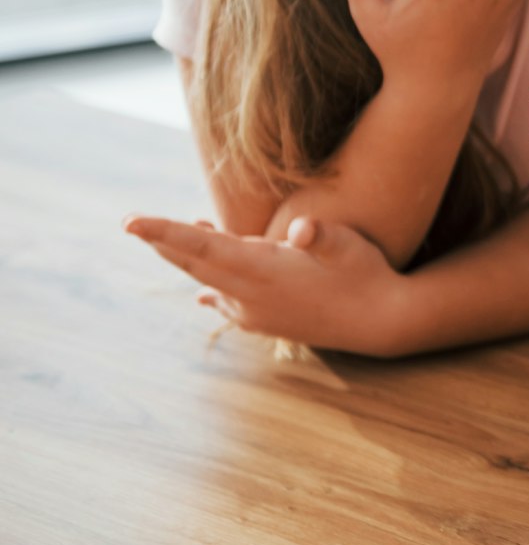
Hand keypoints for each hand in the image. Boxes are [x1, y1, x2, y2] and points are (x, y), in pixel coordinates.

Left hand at [123, 211, 410, 355]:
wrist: (382, 322)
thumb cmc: (366, 275)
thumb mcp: (348, 246)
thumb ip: (320, 235)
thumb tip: (300, 229)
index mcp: (263, 269)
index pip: (202, 246)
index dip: (164, 232)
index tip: (130, 222)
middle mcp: (250, 293)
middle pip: (194, 263)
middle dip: (162, 241)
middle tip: (132, 223)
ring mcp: (256, 310)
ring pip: (208, 279)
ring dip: (185, 258)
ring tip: (162, 239)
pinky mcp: (267, 319)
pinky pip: (225, 299)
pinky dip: (210, 284)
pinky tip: (203, 293)